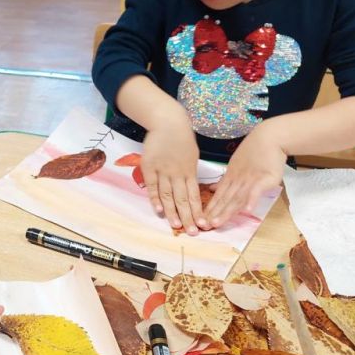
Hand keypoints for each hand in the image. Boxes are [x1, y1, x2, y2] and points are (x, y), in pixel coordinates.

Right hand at [141, 112, 204, 234]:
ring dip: (172, 212)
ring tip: (176, 226)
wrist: (168, 122)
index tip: (204, 225)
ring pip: (168, 195)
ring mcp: (163, 170)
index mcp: (190, 171)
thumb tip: (193, 189)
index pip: (195, 196)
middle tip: (193, 232)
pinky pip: (152, 185)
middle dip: (188, 217)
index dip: (199, 212)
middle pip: (183, 199)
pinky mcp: (149, 167)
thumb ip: (190, 173)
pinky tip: (158, 210)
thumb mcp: (192, 156)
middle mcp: (177, 173)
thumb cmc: (182, 139)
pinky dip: (155, 198)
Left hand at [204, 123, 286, 227]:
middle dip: (214, 214)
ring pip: (236, 198)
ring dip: (227, 211)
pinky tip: (248, 210)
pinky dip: (252, 200)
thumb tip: (214, 190)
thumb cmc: (254, 151)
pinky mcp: (264, 178)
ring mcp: (250, 179)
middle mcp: (237, 180)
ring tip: (218, 222)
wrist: (269, 137)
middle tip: (204, 226)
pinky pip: (257, 190)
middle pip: (225, 200)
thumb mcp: (236, 165)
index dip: (210, 209)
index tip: (201, 220)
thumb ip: (226, 180)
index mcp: (230, 178)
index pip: (218, 196)